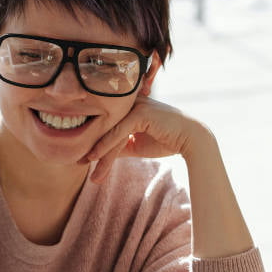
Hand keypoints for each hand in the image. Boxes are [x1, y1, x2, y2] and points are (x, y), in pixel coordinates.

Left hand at [83, 96, 203, 183]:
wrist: (191, 140)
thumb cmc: (167, 140)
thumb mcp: (137, 144)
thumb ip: (120, 146)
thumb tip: (100, 156)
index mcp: (128, 106)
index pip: (107, 124)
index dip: (94, 140)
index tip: (82, 157)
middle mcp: (129, 102)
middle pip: (106, 127)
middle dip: (93, 147)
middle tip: (79, 164)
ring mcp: (134, 105)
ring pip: (111, 131)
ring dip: (99, 152)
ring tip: (90, 169)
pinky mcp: (140, 113)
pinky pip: (118, 132)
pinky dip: (106, 146)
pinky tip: (96, 158)